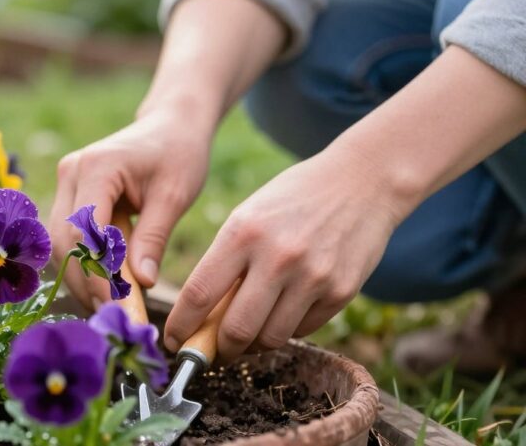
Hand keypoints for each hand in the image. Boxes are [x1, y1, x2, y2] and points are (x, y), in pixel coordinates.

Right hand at [48, 108, 212, 310]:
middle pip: (63, 241)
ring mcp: (66, 183)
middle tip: (115, 318)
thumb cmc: (178, 154)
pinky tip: (107, 289)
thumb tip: (141, 285)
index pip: (83, 231)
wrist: (169, 126)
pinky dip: (84, 266)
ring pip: (60, 245)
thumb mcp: (174, 195)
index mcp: (96, 167)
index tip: (118, 307)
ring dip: (82, 279)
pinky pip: (69, 239)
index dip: (95, 273)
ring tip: (113, 309)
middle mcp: (70, 172)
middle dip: (85, 283)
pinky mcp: (69, 196)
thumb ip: (154, 237)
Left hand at [164, 144, 405, 359]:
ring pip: (270, 338)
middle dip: (217, 349)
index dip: (181, 325)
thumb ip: (225, 263)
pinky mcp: (341, 292)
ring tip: (244, 337)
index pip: (200, 293)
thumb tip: (201, 318)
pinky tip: (279, 316)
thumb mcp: (248, 217)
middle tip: (210, 351)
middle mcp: (277, 257)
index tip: (173, 341)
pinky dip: (284, 330)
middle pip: (235, 329)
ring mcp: (313, 277)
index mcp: (243, 233)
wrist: (362, 182)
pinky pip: (302, 330)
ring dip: (252, 346)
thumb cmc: (292, 201)